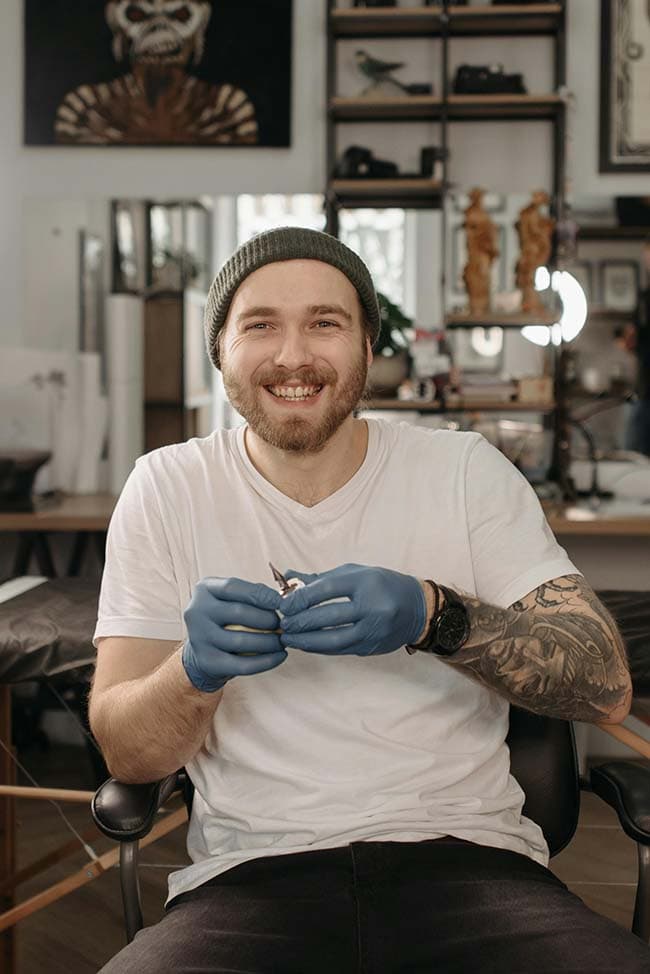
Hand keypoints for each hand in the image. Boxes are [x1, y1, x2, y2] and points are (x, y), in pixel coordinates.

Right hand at [182, 578, 285, 691]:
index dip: (260, 594)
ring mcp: (199, 638)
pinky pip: (242, 664)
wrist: (204, 650)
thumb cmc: (226, 618)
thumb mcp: (231, 598)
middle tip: (284, 625)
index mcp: (204, 590)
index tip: (282, 602)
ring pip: (241, 641)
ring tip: (283, 641)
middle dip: (268, 619)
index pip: (233, 587)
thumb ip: (252, 594)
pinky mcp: (208, 662)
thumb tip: (283, 598)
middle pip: (238, 612)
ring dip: (269, 641)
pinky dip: (266, 661)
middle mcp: (197, 612)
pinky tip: (280, 656)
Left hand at [279, 564, 426, 656]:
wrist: (417, 609)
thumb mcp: (354, 573)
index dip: (302, 598)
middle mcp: (372, 606)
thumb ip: (320, 578)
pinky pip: (340, 650)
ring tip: (289, 638)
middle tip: (283, 623)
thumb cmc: (381, 585)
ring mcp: (374, 630)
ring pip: (333, 640)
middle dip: (301, 622)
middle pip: (329, 617)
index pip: (327, 589)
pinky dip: (320, 648)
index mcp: (366, 582)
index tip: (283, 604)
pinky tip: (306, 644)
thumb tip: (287, 579)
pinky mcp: (372, 647)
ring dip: (307, 641)